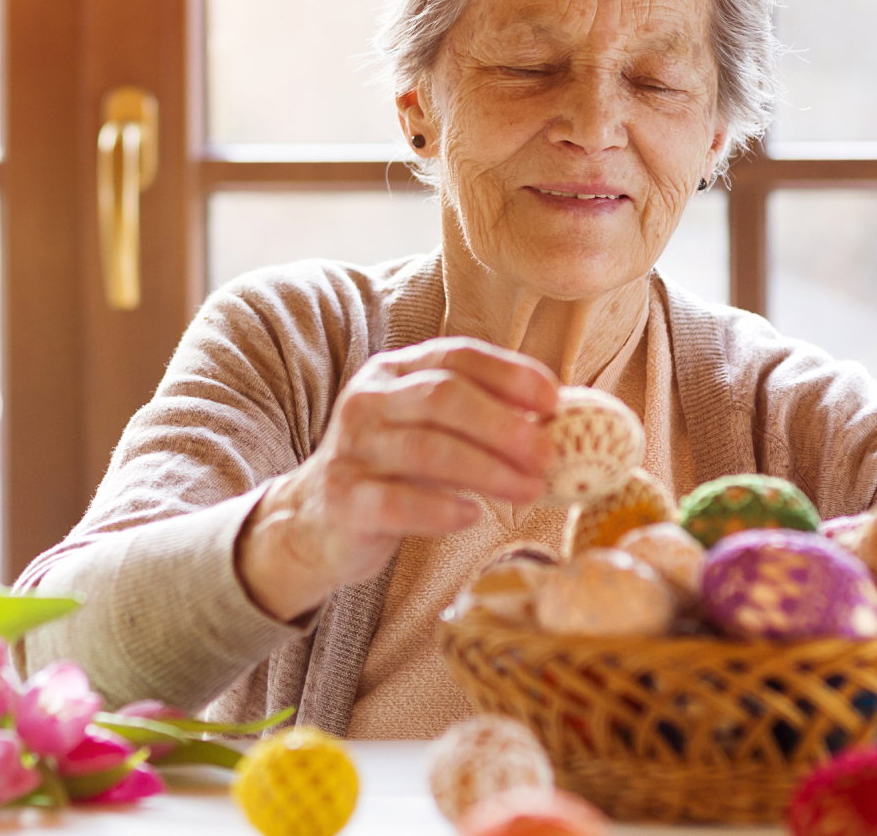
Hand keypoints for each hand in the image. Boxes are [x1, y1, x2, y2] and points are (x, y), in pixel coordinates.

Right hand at [236, 337, 558, 622]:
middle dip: (504, 424)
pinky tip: (472, 516)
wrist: (315, 520)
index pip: (457, 356)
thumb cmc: (392, 470)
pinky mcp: (343, 499)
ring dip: (488, 470)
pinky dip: (441, 509)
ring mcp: (351, 448)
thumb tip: (560, 418)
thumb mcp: (427, 429)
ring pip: (426, 449)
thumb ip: (479, 416)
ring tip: (530, 489)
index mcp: (394, 372)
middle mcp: (368, 400)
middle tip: (548, 454)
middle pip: (443, 397)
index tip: (554, 400)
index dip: (510, 373)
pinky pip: (397, 502)